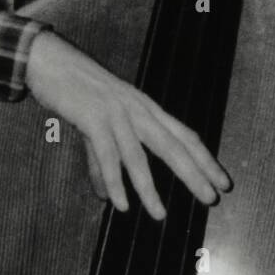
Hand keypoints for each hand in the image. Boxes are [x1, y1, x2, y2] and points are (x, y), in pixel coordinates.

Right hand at [26, 31, 230, 219]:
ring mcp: (116, 113)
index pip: (185, 135)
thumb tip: (108, 197)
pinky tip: (121, 203)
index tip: (223, 182)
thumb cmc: (77, 90)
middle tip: (211, 198)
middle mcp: (138, 109)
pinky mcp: (92, 118)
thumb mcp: (97, 126)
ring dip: (149, 188)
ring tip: (160, 215)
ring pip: (138, 156)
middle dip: (194, 173)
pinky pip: (107, 155)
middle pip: (173, 145)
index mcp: (146, 108)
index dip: (205, 160)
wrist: (51, 60)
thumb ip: (103, 162)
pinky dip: (114, 181)